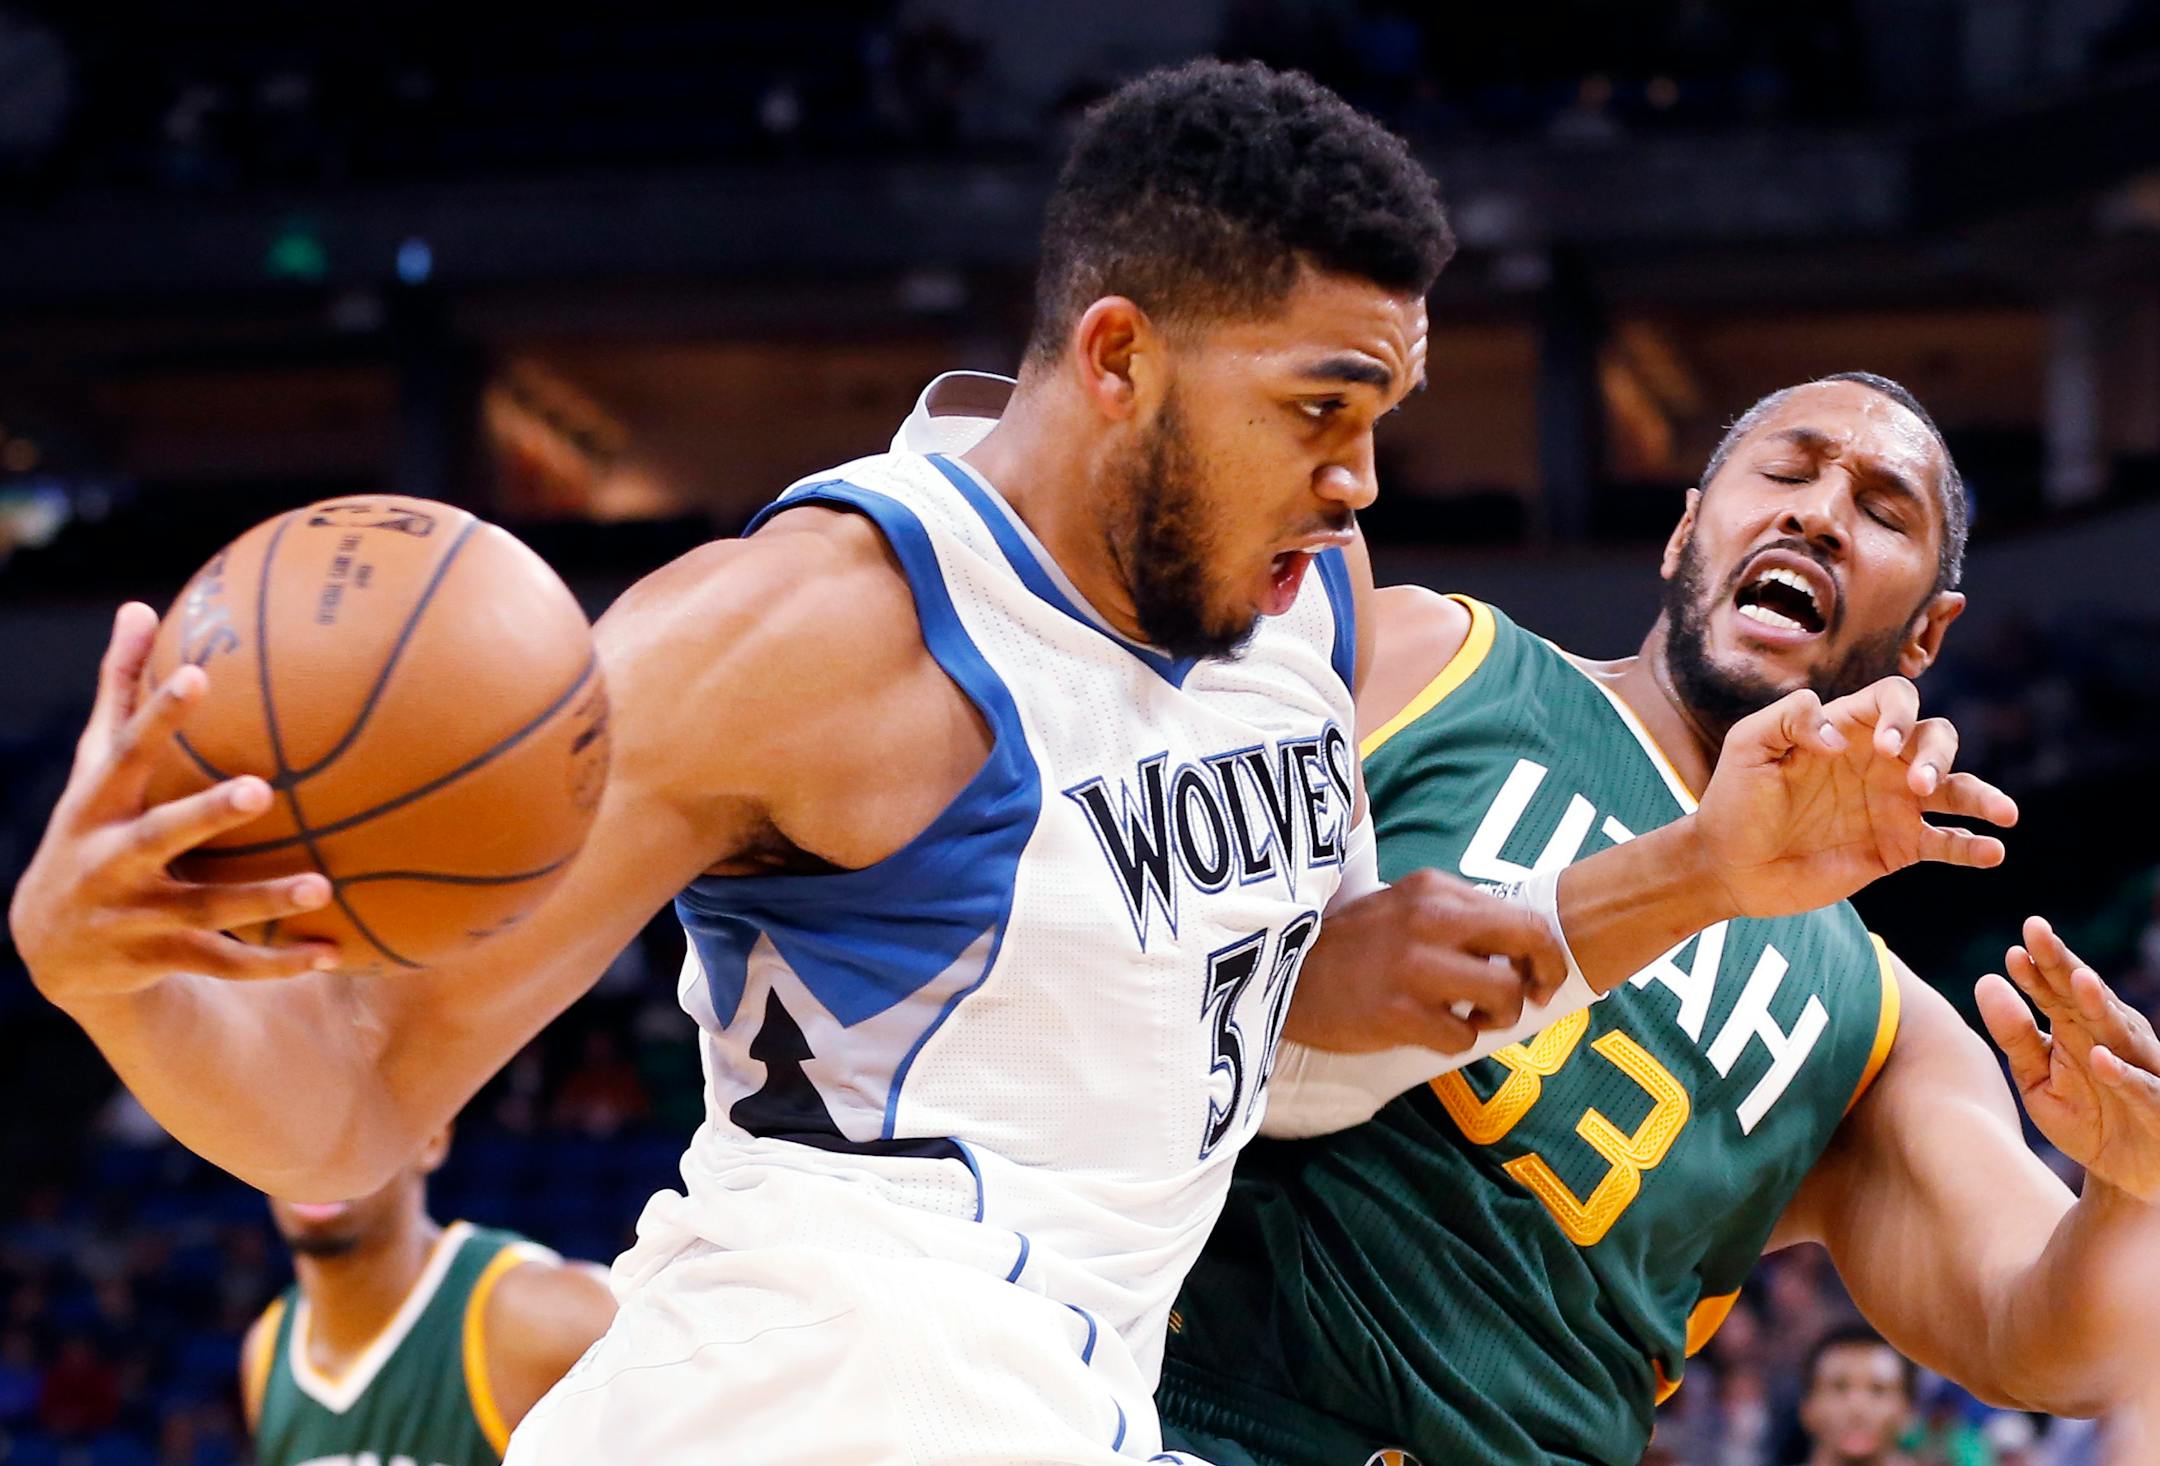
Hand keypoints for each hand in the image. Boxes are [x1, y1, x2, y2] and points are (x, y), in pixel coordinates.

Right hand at [7, 604, 340, 1008]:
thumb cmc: (95, 828)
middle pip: (161, 835)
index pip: (126, 752)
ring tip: (323, 884)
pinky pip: (227, 965)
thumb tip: (138, 605)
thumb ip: (121, 692)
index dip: (157, 714)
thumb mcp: (98, 767)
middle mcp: (111, 862)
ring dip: (262, 899)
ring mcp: (134, 917)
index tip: (196, 673)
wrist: (55, 948)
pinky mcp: (162, 960)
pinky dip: (278, 962)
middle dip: (205, 814)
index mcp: (98, 807)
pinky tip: (335, 949)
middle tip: (262, 790)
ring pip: (205, 910)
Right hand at [1284, 869, 1566, 1054]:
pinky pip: (1463, 1036)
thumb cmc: (1353, 950)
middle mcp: (1428, 918)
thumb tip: (1522, 951)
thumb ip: (1456, 919)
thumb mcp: (1402, 909)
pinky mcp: (1399, 1012)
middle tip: (1533, 996)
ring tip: (1471, 1017)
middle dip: (1543, 974)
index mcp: (1432, 889)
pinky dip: (1456, 1040)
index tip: (1537, 974)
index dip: (1543, 950)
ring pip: (1504, 993)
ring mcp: (1414, 966)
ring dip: (1498, 1014)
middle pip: (1528, 940)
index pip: (1519, 914)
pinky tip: (1430, 1030)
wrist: (1287, 979)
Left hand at [1688, 676, 2017, 918]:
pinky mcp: (1897, 849)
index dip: (1900, 714)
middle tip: (1920, 784)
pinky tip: (1991, 852)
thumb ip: (1787, 719)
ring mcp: (1893, 805)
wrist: (1729, 864)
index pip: (1895, 699)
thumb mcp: (1747, 747)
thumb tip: (1838, 737)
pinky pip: (1947, 844)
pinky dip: (1973, 847)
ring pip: (1957, 790)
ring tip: (2003, 814)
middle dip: (1938, 755)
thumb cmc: (1734, 799)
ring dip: (1982, 797)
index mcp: (1847, 728)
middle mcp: (1880, 762)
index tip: (1883, 747)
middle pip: (1936, 738)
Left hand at [1977, 917, 2159, 1204]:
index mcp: (2079, 1029)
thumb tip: (1986, 980)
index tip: (2012, 949)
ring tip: (2076, 979)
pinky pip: (2142, 1087)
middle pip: (2085, 997)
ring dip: (2098, 1005)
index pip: (2053, 991)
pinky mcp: (2157, 1105)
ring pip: (2118, 1031)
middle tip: (2038, 932)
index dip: (2035, 969)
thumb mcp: (2038, 1080)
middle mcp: (2111, 1039)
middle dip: (2063, 965)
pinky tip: (2100, 1058)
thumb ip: (2014, 1036)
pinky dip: (2122, 1074)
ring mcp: (2138, 1068)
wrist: (2124, 1176)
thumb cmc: (2084, 1119)